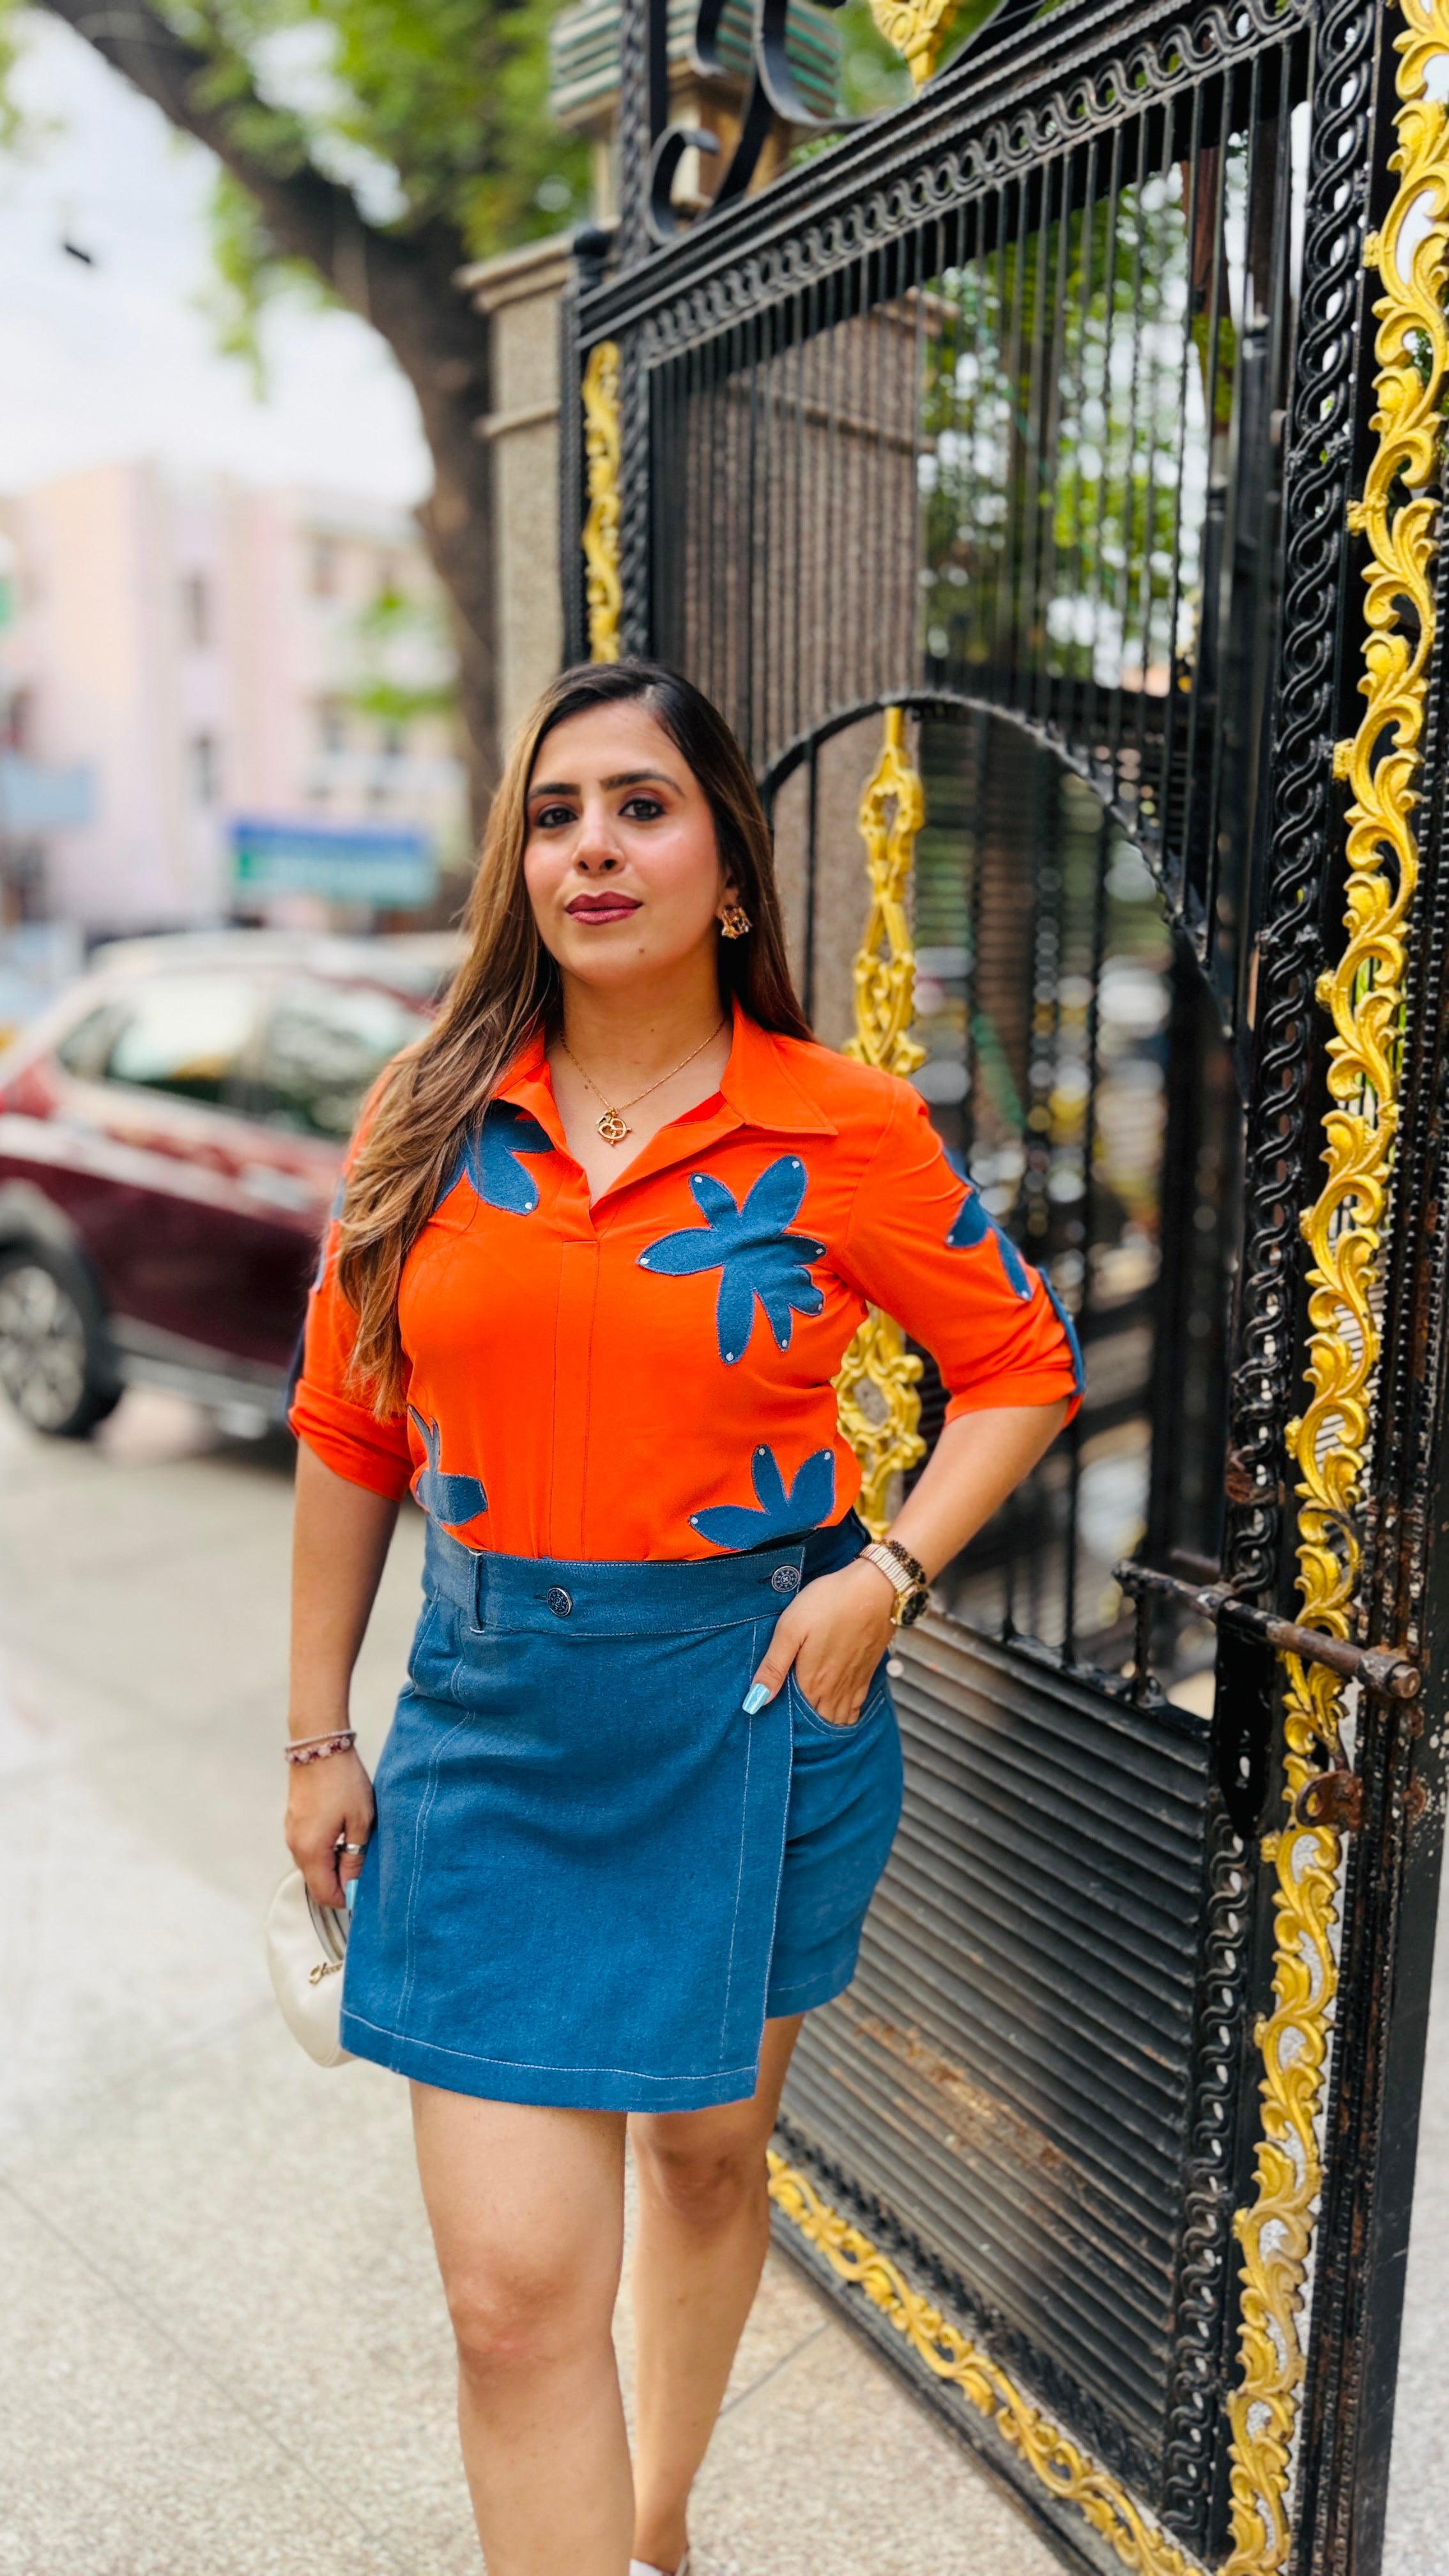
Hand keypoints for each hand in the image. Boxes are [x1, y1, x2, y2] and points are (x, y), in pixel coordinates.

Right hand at [285, 1747, 374, 1909]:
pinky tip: (343, 1832)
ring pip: (313, 1865)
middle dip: (340, 1881)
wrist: (319, 1747)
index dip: (345, 1898)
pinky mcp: (293, 1822)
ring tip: (357, 1844)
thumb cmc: (343, 1782)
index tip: (365, 1889)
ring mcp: (292, 1834)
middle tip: (365, 1863)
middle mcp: (296, 1847)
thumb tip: (353, 1885)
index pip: (324, 1895)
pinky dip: (325, 1850)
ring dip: (334, 1864)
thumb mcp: (360, 1821)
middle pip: (317, 1882)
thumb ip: (356, 1857)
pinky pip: (309, 1848)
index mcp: (311, 1852)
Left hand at [746, 1559, 895, 1725]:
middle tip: (789, 1723)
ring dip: (824, 1724)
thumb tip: (755, 1701)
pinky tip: (837, 1712)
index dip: (783, 1723)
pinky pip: (855, 1708)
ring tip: (810, 1722)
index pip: (796, 1719)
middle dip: (804, 1728)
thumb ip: (773, 1666)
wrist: (875, 1588)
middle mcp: (834, 1690)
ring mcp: (853, 1684)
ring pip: (838, 1719)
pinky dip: (845, 1717)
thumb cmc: (829, 1602)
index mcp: (812, 1682)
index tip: (771, 1721)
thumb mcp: (791, 1628)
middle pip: (817, 1723)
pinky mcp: (867, 1674)